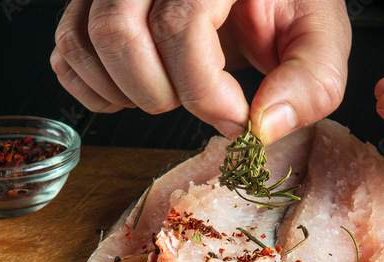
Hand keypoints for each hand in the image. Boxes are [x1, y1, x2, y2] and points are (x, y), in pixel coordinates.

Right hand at [51, 0, 350, 143]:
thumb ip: (310, 81)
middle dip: (160, 93)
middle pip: (118, 32)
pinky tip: (134, 93)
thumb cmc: (285, 3)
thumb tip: (266, 126)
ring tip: (171, 96)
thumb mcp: (318, 35)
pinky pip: (66, 50)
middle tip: (202, 104)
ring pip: (83, 40)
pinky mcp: (91, 2)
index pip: (181, 27)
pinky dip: (93, 88)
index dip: (206, 91)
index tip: (236, 117)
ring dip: (124, 92)